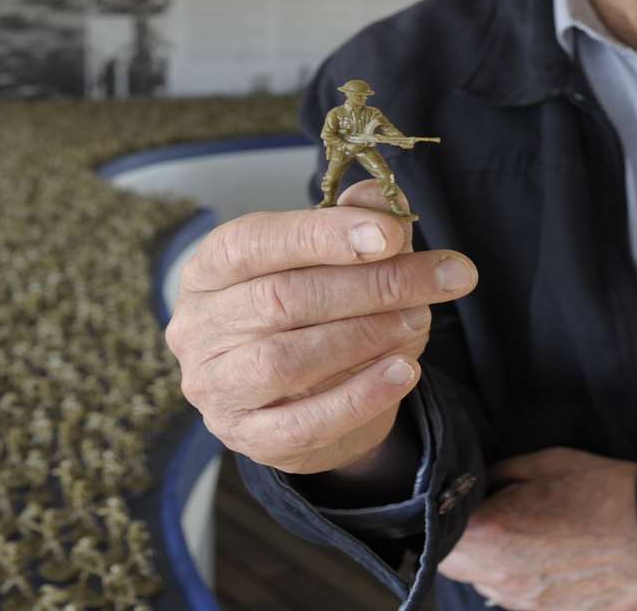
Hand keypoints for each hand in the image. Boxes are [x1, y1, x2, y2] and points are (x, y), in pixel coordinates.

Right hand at [163, 180, 479, 474]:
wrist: (297, 396)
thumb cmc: (309, 310)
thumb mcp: (331, 259)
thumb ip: (357, 223)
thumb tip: (386, 200)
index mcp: (208, 268)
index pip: (254, 242)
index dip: (324, 236)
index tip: (393, 235)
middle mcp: (198, 326)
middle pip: (281, 300)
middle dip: (370, 285)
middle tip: (439, 277)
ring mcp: (215, 387)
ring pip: (286, 361)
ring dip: (364, 337)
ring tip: (419, 320)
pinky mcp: (245, 437)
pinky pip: (302, 424)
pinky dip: (359, 398)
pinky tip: (404, 371)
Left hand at [439, 448, 636, 610]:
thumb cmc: (606, 492)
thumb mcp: (546, 464)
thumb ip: (500, 474)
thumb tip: (480, 482)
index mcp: (493, 534)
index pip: (437, 539)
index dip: (441, 521)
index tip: (453, 506)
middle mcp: (504, 578)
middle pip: (457, 568)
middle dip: (463, 543)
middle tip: (485, 518)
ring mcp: (529, 604)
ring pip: (487, 587)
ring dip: (492, 564)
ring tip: (522, 537)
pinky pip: (519, 600)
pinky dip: (522, 581)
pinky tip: (546, 557)